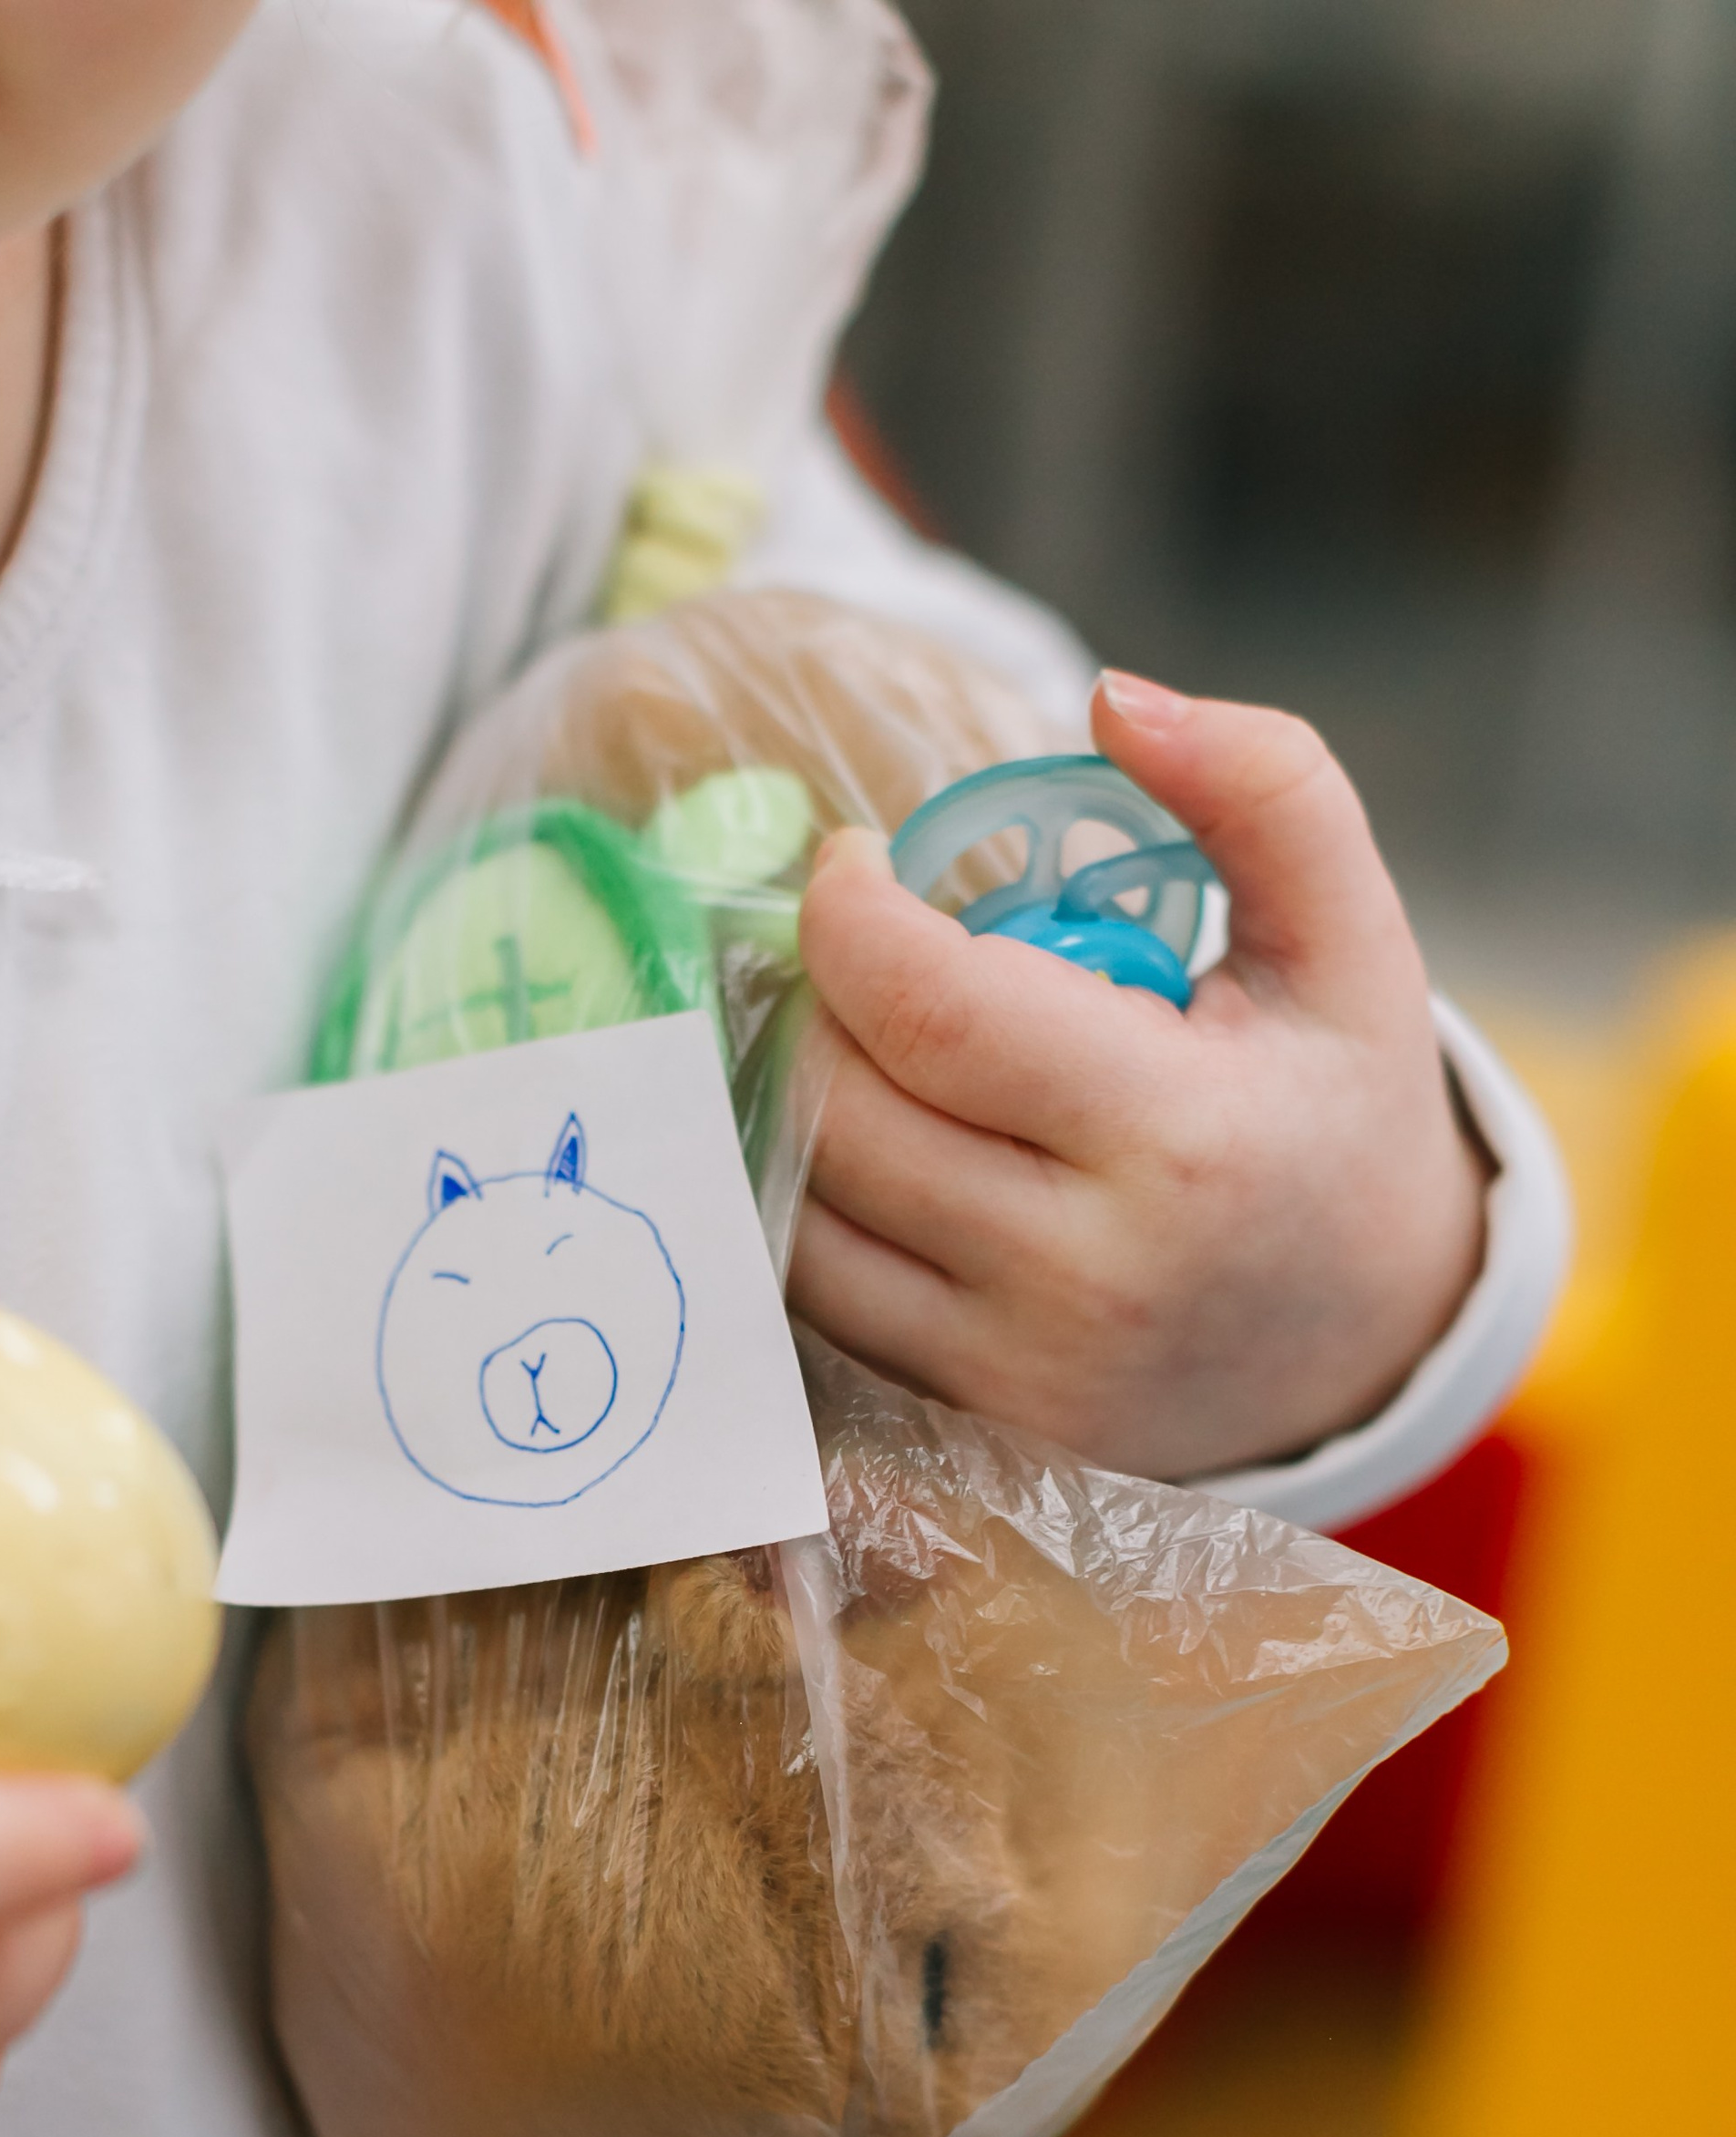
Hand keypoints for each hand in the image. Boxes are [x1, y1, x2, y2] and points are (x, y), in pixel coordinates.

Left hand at [787, 672, 1487, 1483]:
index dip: (848, 917)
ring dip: (791, 1108)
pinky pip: (815, 1305)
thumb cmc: (1335, 1114)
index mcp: (1177, 1136)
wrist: (1364, 1345)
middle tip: (848, 954)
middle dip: (811, 1006)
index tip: (851, 867)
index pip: (931, 1011)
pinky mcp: (970, 1424)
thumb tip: (1112, 695)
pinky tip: (862, 1152)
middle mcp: (1082, 1273)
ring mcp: (1015, 1370)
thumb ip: (1264, 787)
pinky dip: (808, 1211)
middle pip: (839, 1111)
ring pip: (801, 1215)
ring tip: (854, 1044)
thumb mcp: (1348, 939)